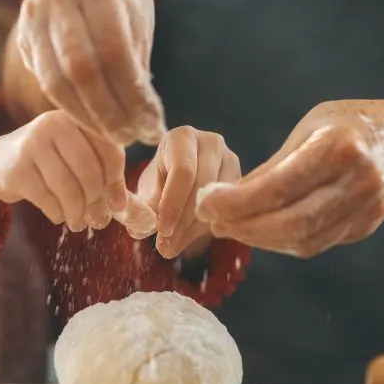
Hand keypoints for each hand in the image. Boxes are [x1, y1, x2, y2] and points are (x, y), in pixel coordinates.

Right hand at [0, 111, 129, 232]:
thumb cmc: (48, 162)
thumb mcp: (75, 157)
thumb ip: (103, 175)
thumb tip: (124, 205)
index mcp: (75, 118)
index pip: (109, 148)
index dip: (116, 180)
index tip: (117, 203)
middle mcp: (53, 124)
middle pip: (88, 169)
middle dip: (96, 200)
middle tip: (97, 218)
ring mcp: (31, 144)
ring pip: (67, 187)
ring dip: (77, 212)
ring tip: (79, 222)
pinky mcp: (16, 169)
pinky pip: (47, 199)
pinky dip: (57, 213)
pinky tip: (58, 215)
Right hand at [16, 0, 166, 145]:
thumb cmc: (120, 4)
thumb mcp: (137, 19)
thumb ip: (138, 62)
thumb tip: (146, 121)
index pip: (114, 51)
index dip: (133, 95)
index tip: (152, 125)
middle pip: (82, 68)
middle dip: (109, 112)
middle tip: (131, 138)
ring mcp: (33, 14)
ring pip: (58, 80)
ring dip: (89, 117)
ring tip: (116, 137)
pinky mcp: (23, 36)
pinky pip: (46, 82)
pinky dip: (72, 109)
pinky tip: (94, 124)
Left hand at [138, 127, 240, 259]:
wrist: (179, 176)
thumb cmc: (160, 180)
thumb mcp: (148, 189)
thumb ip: (146, 206)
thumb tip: (142, 229)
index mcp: (182, 137)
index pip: (183, 171)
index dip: (173, 204)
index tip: (162, 231)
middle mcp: (211, 142)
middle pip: (203, 185)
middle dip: (183, 220)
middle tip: (165, 246)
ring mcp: (230, 160)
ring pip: (218, 199)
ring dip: (194, 228)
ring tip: (173, 246)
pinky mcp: (242, 179)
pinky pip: (229, 207)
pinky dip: (208, 227)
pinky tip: (189, 238)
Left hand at [195, 101, 383, 257]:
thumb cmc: (346, 128)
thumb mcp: (309, 129)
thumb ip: (273, 166)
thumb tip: (222, 199)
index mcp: (340, 146)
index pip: (278, 186)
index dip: (236, 201)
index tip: (204, 202)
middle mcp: (358, 180)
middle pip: (291, 222)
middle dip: (243, 226)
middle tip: (211, 220)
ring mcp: (367, 208)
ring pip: (302, 240)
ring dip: (258, 239)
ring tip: (228, 227)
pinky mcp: (365, 227)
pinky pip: (315, 244)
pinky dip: (281, 242)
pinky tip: (258, 232)